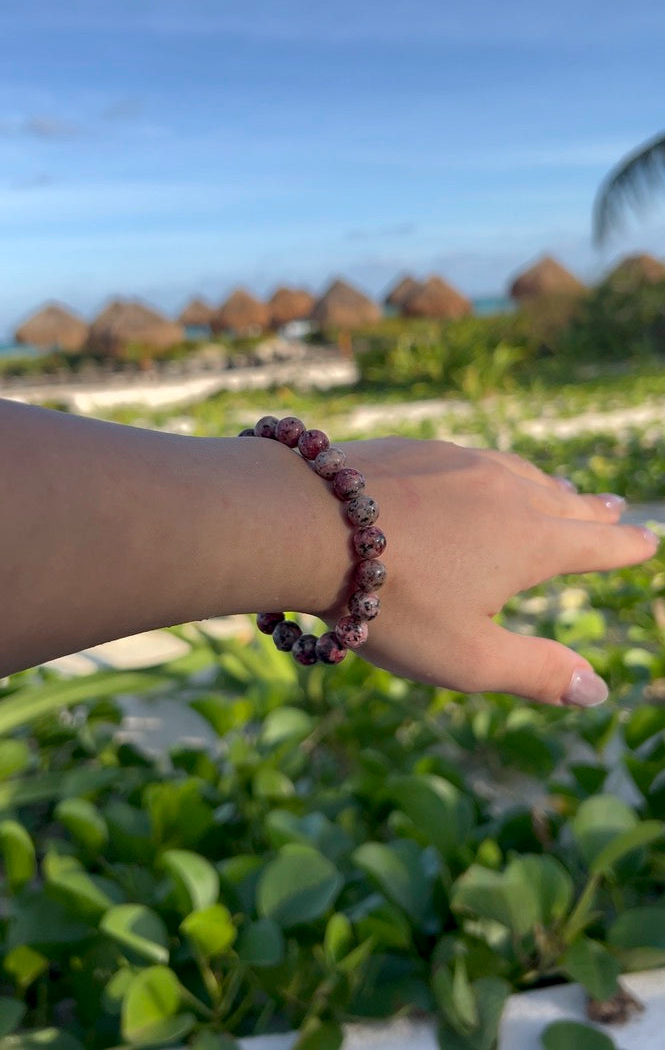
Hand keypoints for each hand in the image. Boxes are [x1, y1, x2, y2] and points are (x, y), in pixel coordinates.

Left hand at [324, 438, 657, 704]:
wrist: (306, 521)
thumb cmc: (389, 602)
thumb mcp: (466, 659)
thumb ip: (536, 673)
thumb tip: (598, 689)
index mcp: (529, 542)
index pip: (595, 545)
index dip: (626, 547)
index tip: (649, 541)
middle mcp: (505, 491)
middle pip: (564, 501)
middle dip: (593, 511)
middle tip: (615, 508)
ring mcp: (460, 461)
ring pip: (519, 473)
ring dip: (547, 486)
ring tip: (560, 490)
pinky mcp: (418, 446)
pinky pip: (473, 459)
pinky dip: (494, 471)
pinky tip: (478, 474)